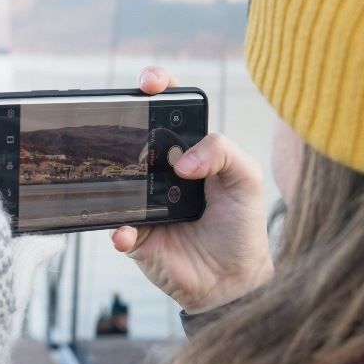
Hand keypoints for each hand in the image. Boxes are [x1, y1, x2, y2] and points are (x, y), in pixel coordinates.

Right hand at [111, 67, 272, 313]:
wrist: (234, 280)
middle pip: (134, 136)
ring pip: (118, 180)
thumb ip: (223, 153)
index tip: (151, 84)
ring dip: (116, 175)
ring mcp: (145, 202)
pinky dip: (120, 230)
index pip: (168, 109)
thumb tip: (182, 161)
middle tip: (124, 113)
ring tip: (127, 176)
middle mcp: (162, 172)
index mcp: (189, 151)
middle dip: (122, 118)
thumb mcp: (247, 179)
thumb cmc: (242, 225)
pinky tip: (128, 231)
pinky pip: (118, 228)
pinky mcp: (136, 237)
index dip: (158, 88)